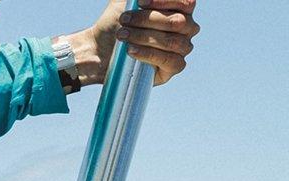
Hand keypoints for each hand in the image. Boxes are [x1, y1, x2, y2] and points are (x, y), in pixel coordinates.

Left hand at [59, 0, 198, 87]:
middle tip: (123, 20)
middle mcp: (186, 28)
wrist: (102, 50)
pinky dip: (148, 54)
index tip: (140, 2)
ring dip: (144, 37)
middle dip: (147, 20)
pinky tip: (131, 50)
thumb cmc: (118, 24)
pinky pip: (170, 61)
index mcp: (181, 10)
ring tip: (123, 36)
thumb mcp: (125, 3)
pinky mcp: (174, 67)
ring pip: (171, 42)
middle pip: (176, 22)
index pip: (185, 2)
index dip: (164, 1)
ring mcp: (182, 48)